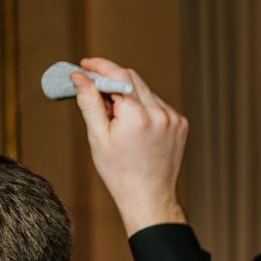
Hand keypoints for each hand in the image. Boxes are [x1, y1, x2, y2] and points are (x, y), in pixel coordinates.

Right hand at [70, 57, 189, 234]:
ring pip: (145, 91)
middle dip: (111, 79)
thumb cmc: (120, 172)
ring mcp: (174, 119)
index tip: (85, 64)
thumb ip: (89, 102)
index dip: (99, 67)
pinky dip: (143, 107)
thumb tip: (79, 76)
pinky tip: (134, 127)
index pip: (117, 76)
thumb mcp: (98, 137)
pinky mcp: (181, 124)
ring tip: (115, 118)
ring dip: (128, 95)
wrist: (149, 197)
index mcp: (138, 116)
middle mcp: (160, 113)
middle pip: (132, 79)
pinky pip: (158, 105)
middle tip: (93, 89)